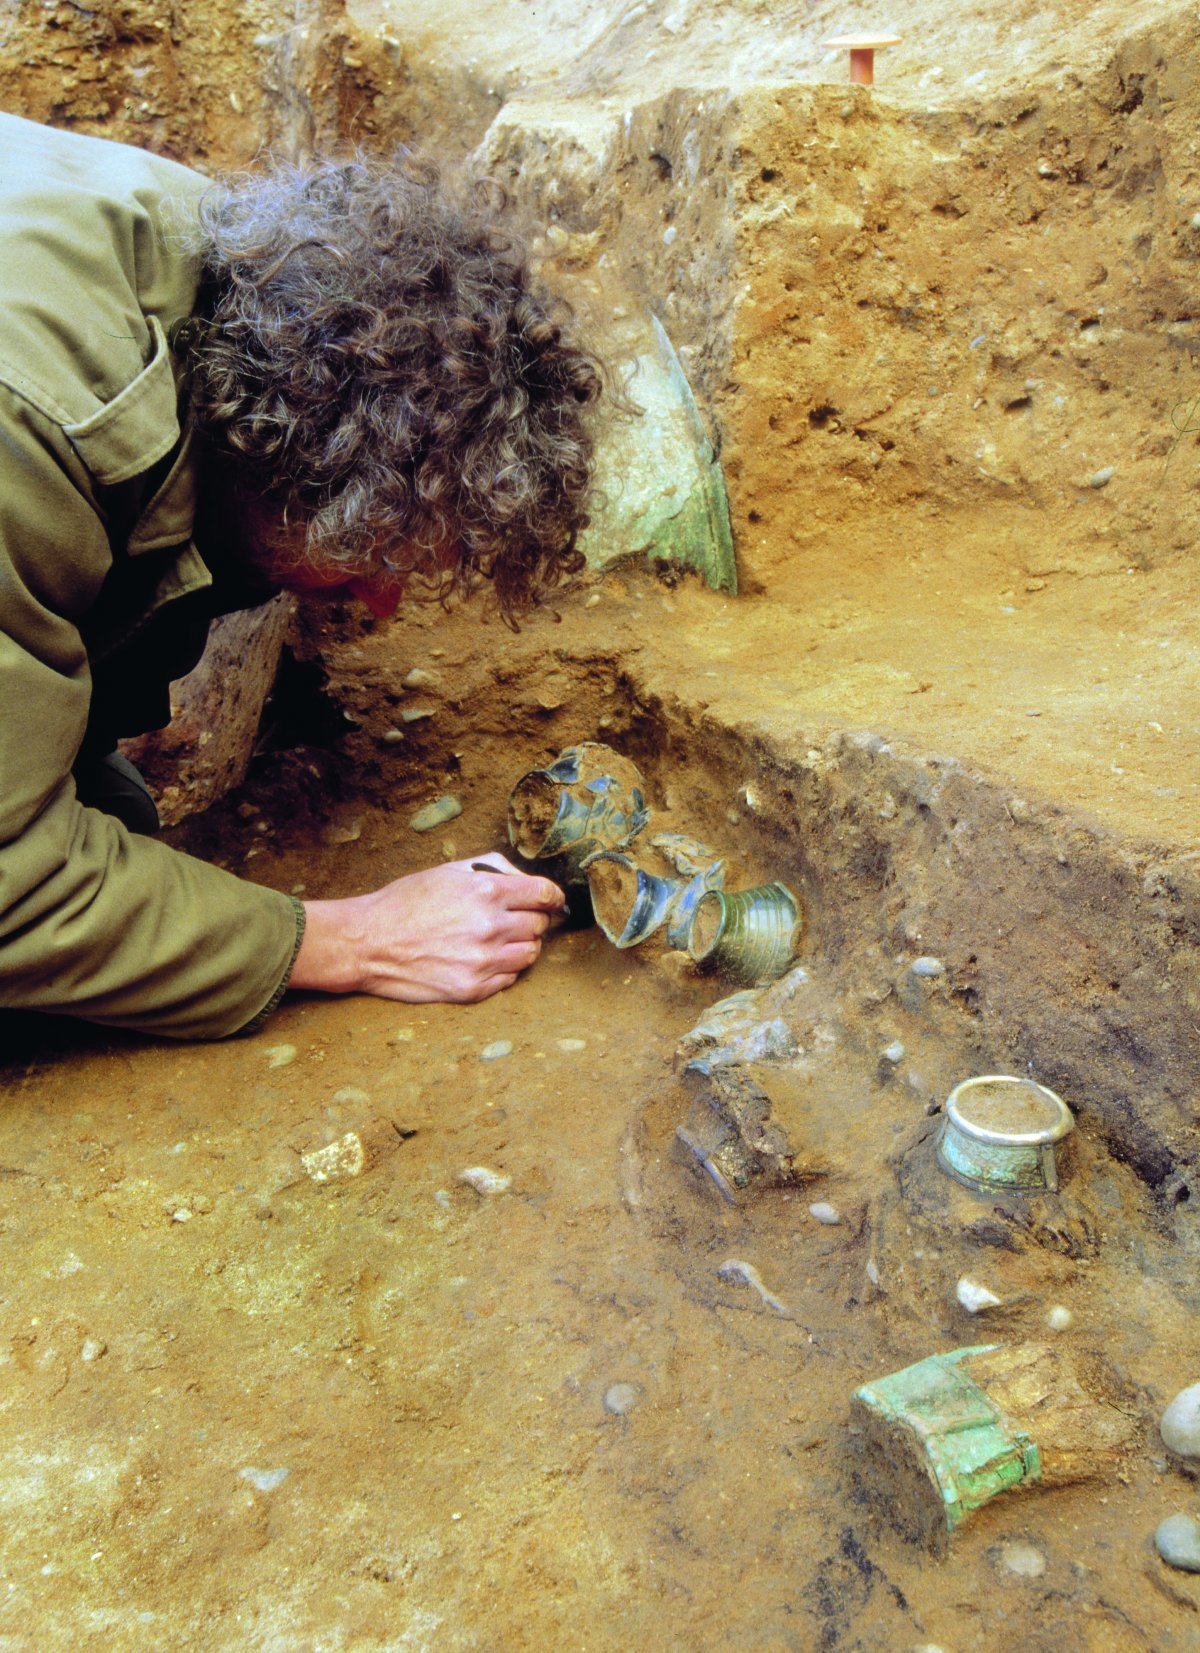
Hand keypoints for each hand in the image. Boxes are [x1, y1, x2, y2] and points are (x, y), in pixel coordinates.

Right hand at [289, 853, 565, 1002]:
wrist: (368, 943)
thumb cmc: (406, 902)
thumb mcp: (449, 871)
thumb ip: (494, 869)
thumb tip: (528, 881)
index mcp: (487, 891)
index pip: (545, 894)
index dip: (552, 897)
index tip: (552, 901)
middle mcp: (490, 926)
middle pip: (540, 924)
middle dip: (531, 919)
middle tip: (512, 919)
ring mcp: (483, 961)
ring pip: (531, 954)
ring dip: (521, 946)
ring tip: (497, 941)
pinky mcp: (473, 989)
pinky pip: (510, 979)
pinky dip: (504, 969)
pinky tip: (483, 960)